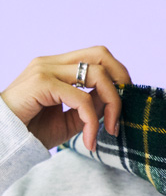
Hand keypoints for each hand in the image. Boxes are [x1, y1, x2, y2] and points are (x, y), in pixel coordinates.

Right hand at [0, 47, 130, 151]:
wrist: (4, 141)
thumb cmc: (33, 130)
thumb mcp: (71, 119)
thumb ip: (92, 106)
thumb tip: (115, 100)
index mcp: (59, 67)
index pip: (97, 56)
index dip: (118, 75)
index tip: (124, 103)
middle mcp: (52, 62)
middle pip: (101, 54)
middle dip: (121, 80)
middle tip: (123, 109)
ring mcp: (46, 69)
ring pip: (97, 75)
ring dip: (112, 105)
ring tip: (110, 130)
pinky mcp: (41, 83)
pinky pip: (82, 99)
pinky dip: (91, 122)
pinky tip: (89, 141)